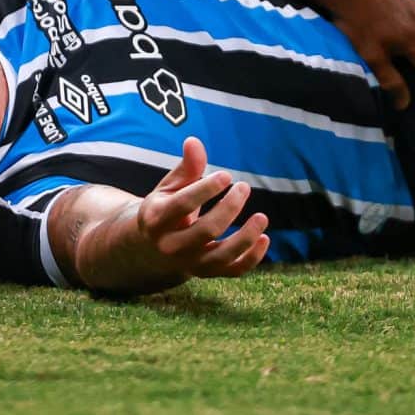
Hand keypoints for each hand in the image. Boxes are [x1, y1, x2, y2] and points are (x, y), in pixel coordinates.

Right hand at [129, 137, 271, 283]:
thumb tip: (194, 142)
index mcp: (157, 219)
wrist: (150, 249)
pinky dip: (251, 259)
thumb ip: (186, 167)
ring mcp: (189, 263)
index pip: (183, 204)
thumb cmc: (165, 209)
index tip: (226, 175)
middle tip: (244, 187)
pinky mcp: (206, 272)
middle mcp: (171, 245)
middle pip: (205, 231)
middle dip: (229, 208)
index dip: (206, 189)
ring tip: (262, 216)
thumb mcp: (169, 187)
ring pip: (220, 257)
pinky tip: (265, 239)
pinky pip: (231, 271)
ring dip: (245, 238)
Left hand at [313, 0, 414, 108]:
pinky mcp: (411, 0)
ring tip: (385, 49)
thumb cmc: (358, 23)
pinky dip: (406, 33)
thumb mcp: (373, 57)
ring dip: (410, 49)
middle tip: (391, 70)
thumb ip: (392, 81)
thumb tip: (405, 103)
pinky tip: (385, 32)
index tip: (405, 89)